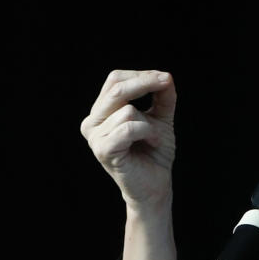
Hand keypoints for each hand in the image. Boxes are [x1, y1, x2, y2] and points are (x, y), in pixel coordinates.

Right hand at [80, 70, 175, 211]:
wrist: (155, 184)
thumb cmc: (154, 151)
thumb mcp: (161, 117)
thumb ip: (162, 96)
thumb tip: (165, 75)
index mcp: (102, 111)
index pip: (115, 80)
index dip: (140, 75)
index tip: (164, 78)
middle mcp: (92, 122)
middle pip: (116, 88)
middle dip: (145, 83)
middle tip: (165, 83)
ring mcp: (95, 137)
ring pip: (126, 109)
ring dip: (150, 121)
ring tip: (156, 136)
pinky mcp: (103, 150)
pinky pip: (129, 127)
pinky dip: (148, 132)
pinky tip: (154, 141)